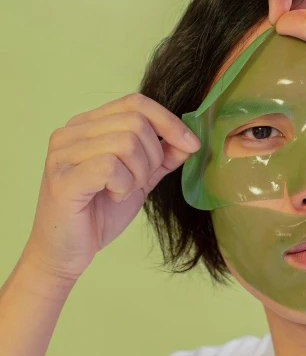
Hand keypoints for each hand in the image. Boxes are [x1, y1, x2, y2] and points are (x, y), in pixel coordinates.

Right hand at [22, 93, 200, 283]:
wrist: (65, 253)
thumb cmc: (97, 215)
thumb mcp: (139, 180)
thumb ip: (161, 158)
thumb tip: (189, 140)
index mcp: (87, 125)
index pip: (135, 102)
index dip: (168, 120)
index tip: (191, 144)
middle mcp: (71, 132)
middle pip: (135, 121)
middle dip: (154, 155)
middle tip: (141, 181)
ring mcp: (63, 154)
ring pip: (126, 143)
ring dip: (139, 173)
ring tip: (125, 190)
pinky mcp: (63, 178)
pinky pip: (111, 167)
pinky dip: (124, 186)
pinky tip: (114, 197)